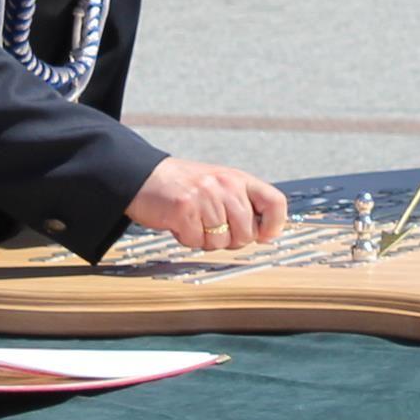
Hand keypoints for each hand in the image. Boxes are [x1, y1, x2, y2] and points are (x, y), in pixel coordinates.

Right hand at [128, 157, 288, 253]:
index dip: (274, 225)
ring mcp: (205, 197)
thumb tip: (266, 233)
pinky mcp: (185, 209)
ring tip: (194, 222)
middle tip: (213, 228)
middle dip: (230, 240)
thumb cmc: (184, 185)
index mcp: (238, 179)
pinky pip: (196, 242)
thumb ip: (242, 204)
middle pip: (246, 233)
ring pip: (221, 242)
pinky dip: (187, 239)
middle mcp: (225, 185)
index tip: (265, 236)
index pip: (274, 202)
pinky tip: (180, 223)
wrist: (144, 176)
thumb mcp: (220, 185)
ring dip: (206, 240)